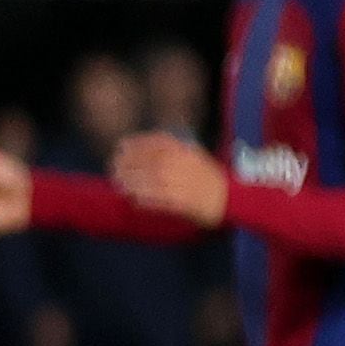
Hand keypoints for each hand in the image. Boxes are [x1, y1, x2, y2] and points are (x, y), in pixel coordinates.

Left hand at [111, 130, 229, 227]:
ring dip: (130, 181)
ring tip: (117, 183)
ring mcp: (180, 183)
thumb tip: (149, 145)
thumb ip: (175, 148)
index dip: (135, 144)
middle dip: (127, 163)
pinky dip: (142, 198)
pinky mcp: (179, 202)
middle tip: (113, 166)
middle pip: (147, 161)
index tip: (120, 146)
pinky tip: (132, 199)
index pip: (155, 143)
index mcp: (186, 152)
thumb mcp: (195, 155)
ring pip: (148, 180)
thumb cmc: (211, 178)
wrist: (231, 198)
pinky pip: (155, 199)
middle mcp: (181, 165)